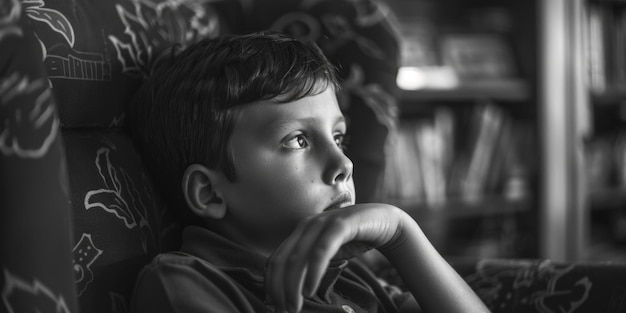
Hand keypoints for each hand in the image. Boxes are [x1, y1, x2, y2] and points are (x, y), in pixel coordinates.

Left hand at [264, 203, 408, 312]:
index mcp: (299, 232)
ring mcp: (322, 223)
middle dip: (279, 289)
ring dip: (292, 286)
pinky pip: (321, 251)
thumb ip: (308, 265)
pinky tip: (309, 291)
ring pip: (297, 258)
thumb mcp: (326, 254)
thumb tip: (291, 290)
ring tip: (293, 307)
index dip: (271, 284)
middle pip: (282, 261)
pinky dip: (312, 273)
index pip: (276, 259)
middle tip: (283, 310)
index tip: (273, 304)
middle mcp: (306, 225)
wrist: (385, 222)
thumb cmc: (353, 240)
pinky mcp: (340, 224)